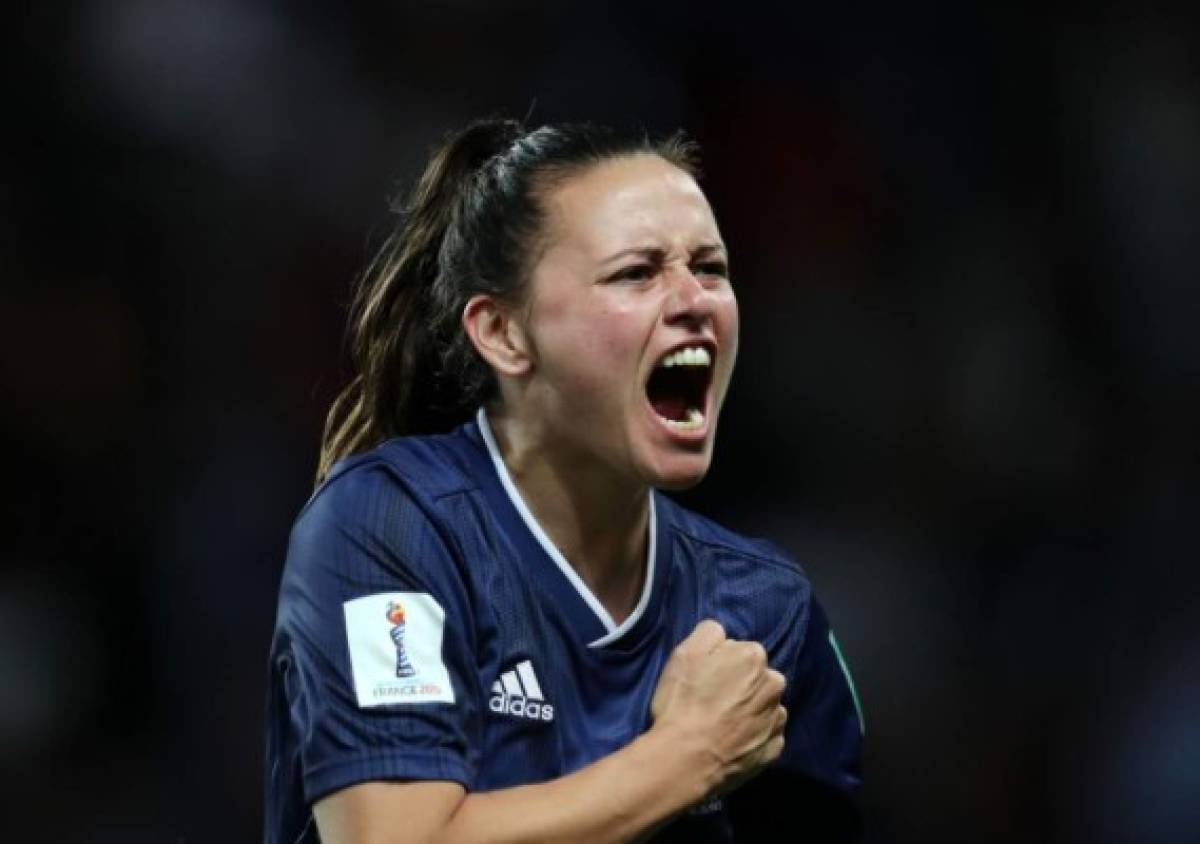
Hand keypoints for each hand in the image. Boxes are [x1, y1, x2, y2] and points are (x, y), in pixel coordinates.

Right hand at [649, 620, 787, 797]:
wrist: (685, 760)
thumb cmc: (682, 703)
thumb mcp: (684, 653)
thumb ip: (708, 632)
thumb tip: (722, 635)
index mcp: (754, 657)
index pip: (739, 651)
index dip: (721, 665)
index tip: (706, 681)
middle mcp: (774, 685)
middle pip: (756, 678)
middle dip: (740, 685)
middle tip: (713, 703)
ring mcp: (777, 719)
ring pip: (764, 706)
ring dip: (749, 710)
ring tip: (722, 726)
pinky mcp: (775, 748)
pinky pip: (766, 734)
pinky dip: (753, 736)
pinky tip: (731, 742)